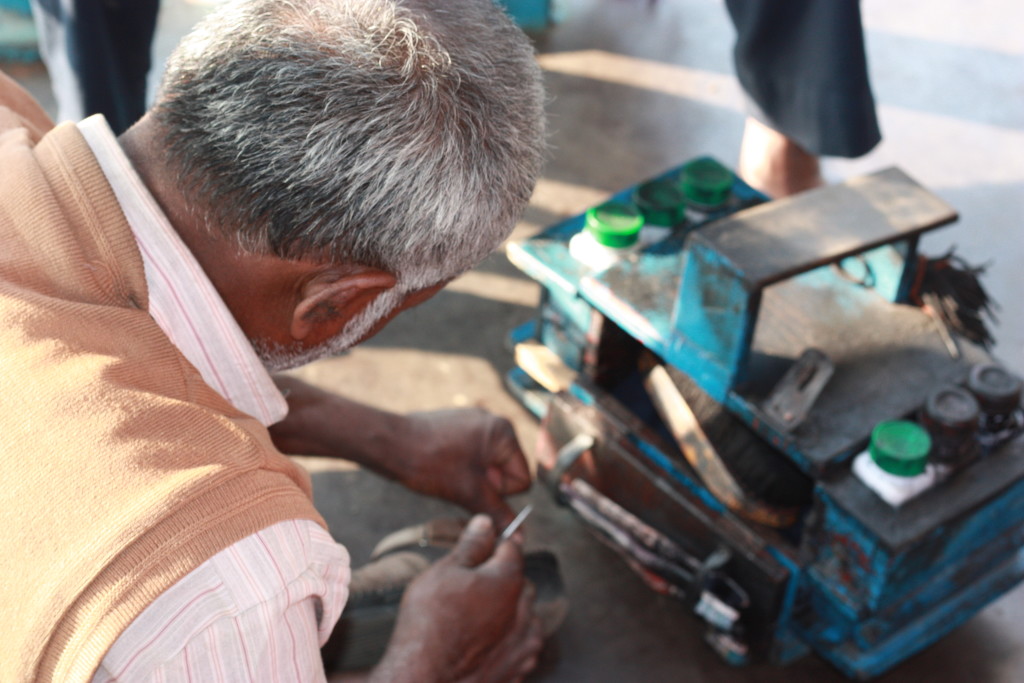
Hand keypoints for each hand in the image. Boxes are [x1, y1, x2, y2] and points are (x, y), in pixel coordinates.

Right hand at [372, 515, 542, 682]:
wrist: (426, 677)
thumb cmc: (430, 624)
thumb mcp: (444, 572)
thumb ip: (471, 545)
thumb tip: (485, 521)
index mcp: (508, 579)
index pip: (512, 548)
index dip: (495, 543)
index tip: (481, 545)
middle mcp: (524, 609)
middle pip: (519, 581)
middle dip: (502, 578)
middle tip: (469, 585)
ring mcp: (524, 642)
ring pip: (525, 614)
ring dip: (509, 610)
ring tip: (475, 617)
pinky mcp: (519, 667)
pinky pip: (522, 645)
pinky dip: (509, 640)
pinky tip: (485, 642)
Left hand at [400, 409, 531, 527]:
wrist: (390, 443)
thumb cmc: (430, 463)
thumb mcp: (468, 492)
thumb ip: (497, 513)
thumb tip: (518, 535)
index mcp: (504, 433)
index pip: (521, 479)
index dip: (499, 492)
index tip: (473, 486)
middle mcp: (494, 421)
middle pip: (505, 471)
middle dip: (485, 484)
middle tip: (459, 481)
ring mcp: (474, 421)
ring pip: (486, 465)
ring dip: (472, 477)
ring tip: (448, 473)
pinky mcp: (457, 424)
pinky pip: (471, 454)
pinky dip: (460, 465)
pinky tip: (441, 466)